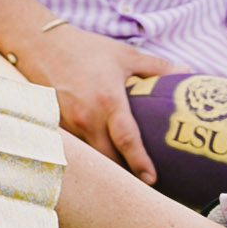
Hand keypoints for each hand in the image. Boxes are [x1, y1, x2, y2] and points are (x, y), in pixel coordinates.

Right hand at [12, 25, 183, 183]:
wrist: (40, 43)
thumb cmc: (85, 48)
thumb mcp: (125, 55)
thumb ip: (157, 67)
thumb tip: (186, 72)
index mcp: (108, 100)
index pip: (127, 140)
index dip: (140, 162)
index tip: (152, 178)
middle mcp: (86, 116)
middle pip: (108, 158)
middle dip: (124, 174)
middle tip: (143, 184)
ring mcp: (68, 123)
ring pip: (91, 156)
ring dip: (107, 166)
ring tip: (124, 176)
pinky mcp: (56, 124)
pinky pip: (77, 148)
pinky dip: (90, 155)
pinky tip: (100, 157)